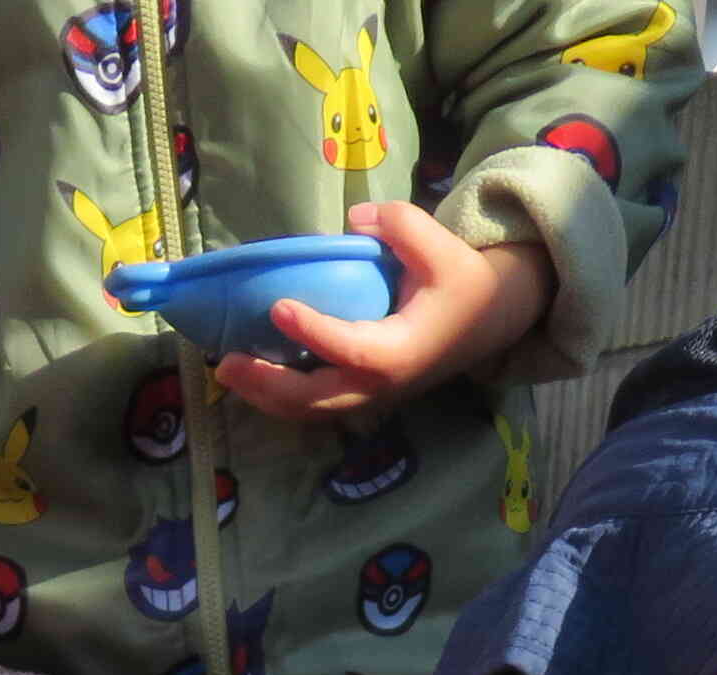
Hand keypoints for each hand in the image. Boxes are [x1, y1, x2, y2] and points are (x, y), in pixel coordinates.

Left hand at [212, 206, 552, 423]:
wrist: (490, 321)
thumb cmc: (463, 282)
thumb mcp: (442, 246)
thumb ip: (402, 226)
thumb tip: (355, 221)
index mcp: (402, 350)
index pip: (351, 347)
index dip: (313, 331)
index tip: (277, 307)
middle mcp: (384, 384)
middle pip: (319, 398)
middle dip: (270, 385)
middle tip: (226, 361)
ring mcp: (373, 396)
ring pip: (313, 411)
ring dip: (268, 398)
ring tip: (228, 372)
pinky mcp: (365, 395)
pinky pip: (318, 408)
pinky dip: (282, 401)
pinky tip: (252, 380)